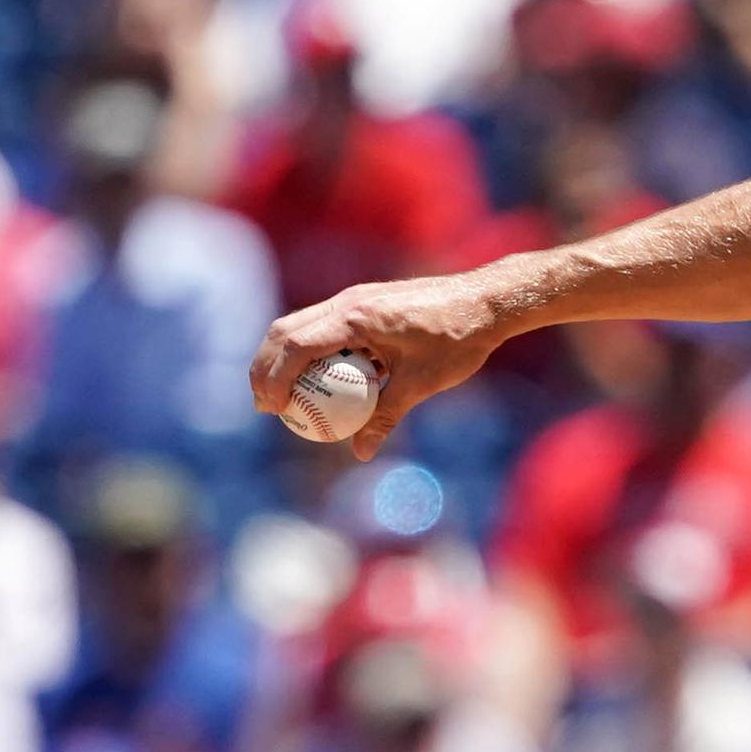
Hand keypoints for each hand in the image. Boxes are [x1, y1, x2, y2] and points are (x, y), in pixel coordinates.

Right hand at [249, 269, 519, 461]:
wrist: (486, 301)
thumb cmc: (458, 340)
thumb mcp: (420, 384)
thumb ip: (386, 417)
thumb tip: (359, 453)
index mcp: (355, 317)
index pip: (295, 346)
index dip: (274, 378)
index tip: (270, 409)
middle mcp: (347, 302)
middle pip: (285, 331)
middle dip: (265, 367)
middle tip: (265, 405)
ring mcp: (354, 299)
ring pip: (300, 324)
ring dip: (283, 358)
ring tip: (281, 395)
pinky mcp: (364, 302)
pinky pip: (324, 326)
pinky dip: (311, 351)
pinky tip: (320, 380)